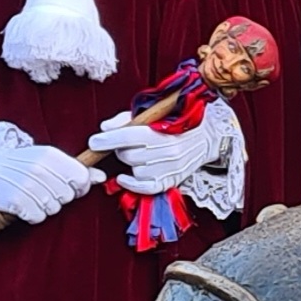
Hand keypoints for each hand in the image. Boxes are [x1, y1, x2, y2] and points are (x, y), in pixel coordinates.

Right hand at [0, 123, 103, 224]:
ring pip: (54, 208)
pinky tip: (23, 205)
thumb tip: (100, 177)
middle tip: (42, 191)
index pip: (81, 177)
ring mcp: (28, 186)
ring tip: (31, 196)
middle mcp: (40, 169)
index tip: (69, 188)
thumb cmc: (17, 163)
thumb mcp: (45, 158)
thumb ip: (74, 168)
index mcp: (50, 155)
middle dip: (58, 198)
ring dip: (44, 207)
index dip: (79, 188)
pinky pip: (38, 217)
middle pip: (67, 196)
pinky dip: (32, 215)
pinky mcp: (17, 201)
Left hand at [87, 102, 231, 194]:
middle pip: (128, 155)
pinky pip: (144, 188)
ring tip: (139, 154)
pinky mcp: (171, 181)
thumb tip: (105, 128)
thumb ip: (126, 119)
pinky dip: (131, 183)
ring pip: (134, 170)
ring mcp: (170, 168)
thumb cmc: (176, 121)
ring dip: (130, 163)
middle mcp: (167, 150)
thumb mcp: (152, 113)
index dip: (107, 140)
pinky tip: (124, 177)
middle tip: (126, 143)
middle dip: (120, 149)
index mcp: (162, 130)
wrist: (206, 136)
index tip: (94, 142)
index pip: (128, 136)